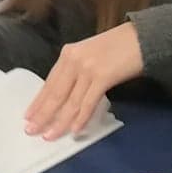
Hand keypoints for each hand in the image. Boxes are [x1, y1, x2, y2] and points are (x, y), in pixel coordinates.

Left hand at [24, 23, 142, 139]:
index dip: (38, 101)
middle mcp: (74, 60)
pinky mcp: (102, 77)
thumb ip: (77, 71)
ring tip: (50, 136)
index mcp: (68, 54)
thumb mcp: (90, 54)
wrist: (143, 37)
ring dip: (59, 122)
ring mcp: (87, 68)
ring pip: (70, 101)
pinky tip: (75, 130)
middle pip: (55, 93)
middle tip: (31, 130)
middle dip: (43, 114)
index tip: (28, 116)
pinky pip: (88, 103)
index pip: (49, 82)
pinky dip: (80, 118)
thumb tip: (66, 96)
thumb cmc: (119, 47)